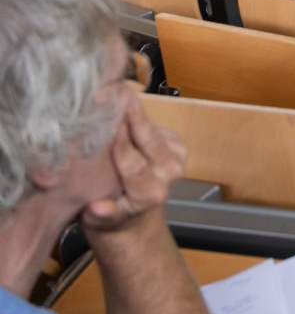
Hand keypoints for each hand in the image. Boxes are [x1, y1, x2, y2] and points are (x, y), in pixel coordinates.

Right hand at [82, 95, 185, 238]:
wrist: (137, 217)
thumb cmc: (112, 218)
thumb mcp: (100, 222)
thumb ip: (102, 214)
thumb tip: (97, 208)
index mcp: (150, 195)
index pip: (134, 165)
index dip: (121, 143)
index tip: (108, 122)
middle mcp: (169, 176)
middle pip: (149, 140)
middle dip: (133, 116)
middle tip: (116, 92)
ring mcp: (177, 159)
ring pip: (153, 130)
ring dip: (136, 111)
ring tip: (118, 91)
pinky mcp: (179, 146)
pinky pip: (157, 127)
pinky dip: (139, 116)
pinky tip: (124, 102)